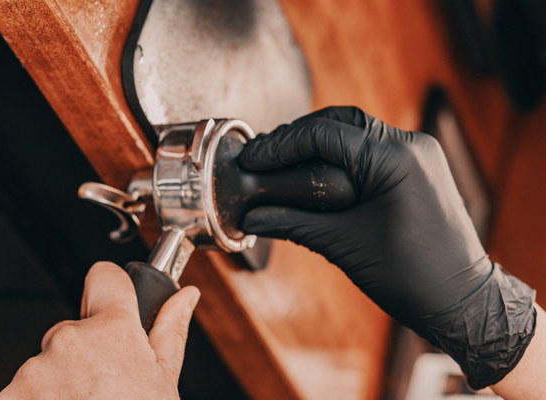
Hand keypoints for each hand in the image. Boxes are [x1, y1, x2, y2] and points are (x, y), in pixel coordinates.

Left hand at [0, 262, 199, 399]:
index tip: (112, 297)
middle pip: (74, 327)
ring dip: (61, 376)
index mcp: (113, 330)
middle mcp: (69, 341)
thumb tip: (186, 297)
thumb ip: (171, 329)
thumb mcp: (164, 379)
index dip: (112, 286)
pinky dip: (40, 397)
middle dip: (86, 348)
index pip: (105, 277)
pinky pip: (26, 384)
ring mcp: (36, 370)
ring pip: (48, 359)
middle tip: (105, 382)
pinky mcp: (11, 394)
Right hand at [239, 106, 535, 389]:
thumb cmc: (410, 277)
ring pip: (356, 132)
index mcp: (396, 159)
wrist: (461, 300)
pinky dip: (340, 156)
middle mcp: (411, 145)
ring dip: (318, 143)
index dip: (281, 145)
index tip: (251, 159)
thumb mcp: (344, 245)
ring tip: (282, 161)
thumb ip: (294, 223)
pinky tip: (315, 170)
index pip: (325, 134)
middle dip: (297, 137)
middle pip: (340, 123)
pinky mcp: (418, 167)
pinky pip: (371, 149)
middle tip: (262, 155)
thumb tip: (252, 217)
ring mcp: (419, 154)